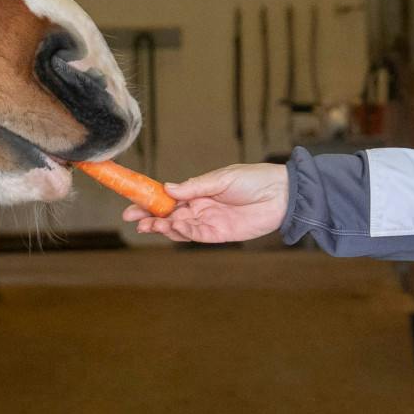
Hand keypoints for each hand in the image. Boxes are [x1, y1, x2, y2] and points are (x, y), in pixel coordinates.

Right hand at [123, 162, 288, 243]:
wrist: (281, 194)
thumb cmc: (254, 179)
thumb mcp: (222, 178)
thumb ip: (195, 186)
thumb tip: (168, 188)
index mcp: (199, 191)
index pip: (169, 198)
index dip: (150, 201)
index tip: (132, 204)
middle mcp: (201, 207)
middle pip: (169, 215)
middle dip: (150, 218)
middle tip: (134, 220)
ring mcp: (210, 221)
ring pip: (179, 228)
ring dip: (163, 227)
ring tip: (149, 225)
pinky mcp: (220, 234)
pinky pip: (196, 235)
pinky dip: (182, 232)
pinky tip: (172, 227)